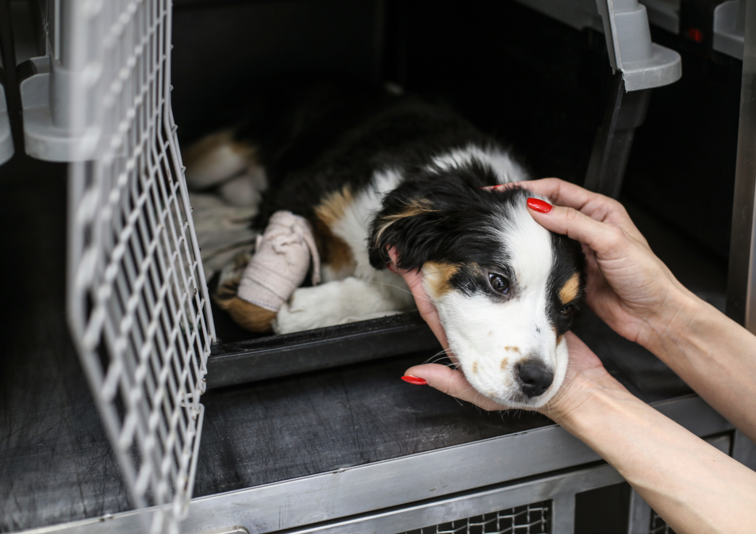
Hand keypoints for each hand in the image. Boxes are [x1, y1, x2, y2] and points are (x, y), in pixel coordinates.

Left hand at [387, 247, 624, 419]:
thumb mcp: (487, 396)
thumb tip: (413, 373)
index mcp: (468, 339)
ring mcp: (505, 307)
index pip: (434, 309)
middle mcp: (483, 321)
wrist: (578, 384)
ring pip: (480, 277)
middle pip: (450, 286)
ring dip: (459, 255)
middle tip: (414, 243)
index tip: (405, 265)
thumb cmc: (534, 394)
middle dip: (432, 264)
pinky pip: (511, 273)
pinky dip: (500, 259)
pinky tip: (490, 241)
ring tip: (441, 235)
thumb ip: (450, 383)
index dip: (419, 288)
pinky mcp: (528, 297)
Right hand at [517, 179, 693, 347]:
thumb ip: (574, 222)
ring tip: (501, 230)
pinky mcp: (570, 272)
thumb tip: (540, 209)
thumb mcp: (611, 241)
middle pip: (547, 210)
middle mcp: (587, 228)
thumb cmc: (646, 277)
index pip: (557, 191)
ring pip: (543, 236)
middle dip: (521, 208)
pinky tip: (519, 257)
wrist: (653, 316)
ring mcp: (577, 250)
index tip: (505, 192)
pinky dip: (532, 259)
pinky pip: (545, 261)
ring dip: (524, 233)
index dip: (529, 189)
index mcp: (600, 211)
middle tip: (495, 210)